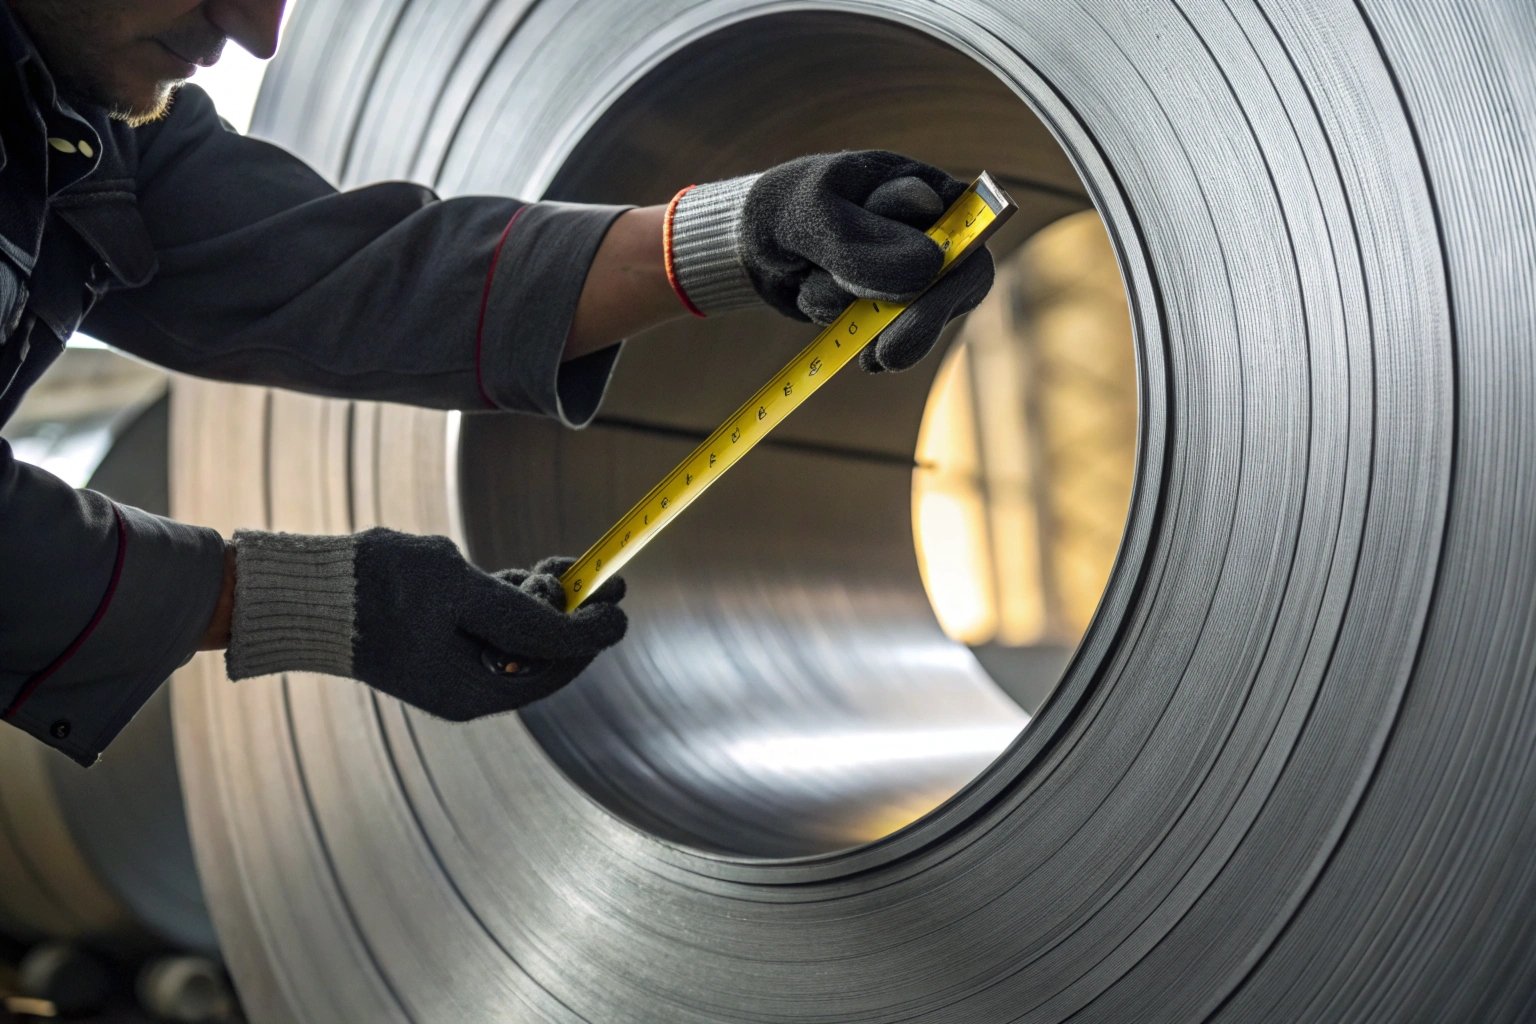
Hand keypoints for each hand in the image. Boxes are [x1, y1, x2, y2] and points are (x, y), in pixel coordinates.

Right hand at [225, 528, 625, 719]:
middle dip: (575, 610)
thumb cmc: (381, 588)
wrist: (307, 592)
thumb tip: (581, 617)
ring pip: (523, 636)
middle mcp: (469, 689)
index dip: (594, 630)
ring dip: (546, 601)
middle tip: (608, 575)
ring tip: (559, 566)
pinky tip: (525, 573)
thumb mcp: (466, 590)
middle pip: (545, 653)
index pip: (557, 663)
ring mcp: (454, 668)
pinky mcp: (442, 645)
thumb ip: (528, 608)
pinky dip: (516, 601)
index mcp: (475, 691)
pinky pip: (495, 628)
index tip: (621, 600)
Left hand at [666, 150, 994, 371]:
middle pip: (958, 285)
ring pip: (917, 317)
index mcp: (922, 189)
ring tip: (812, 293)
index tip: (915, 287)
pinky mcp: (890, 309)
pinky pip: (887, 336)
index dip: (948, 269)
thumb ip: (862, 240)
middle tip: (884, 356)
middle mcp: (929, 233)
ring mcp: (912, 275)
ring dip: (861, 319)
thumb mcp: (812, 214)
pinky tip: (826, 319)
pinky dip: (852, 336)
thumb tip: (930, 268)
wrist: (748, 248)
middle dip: (918, 323)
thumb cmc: (782, 210)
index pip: (968, 232)